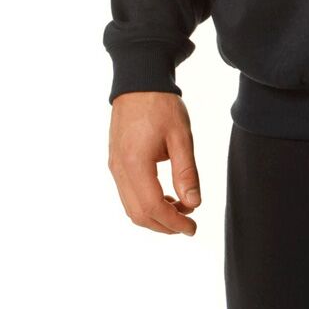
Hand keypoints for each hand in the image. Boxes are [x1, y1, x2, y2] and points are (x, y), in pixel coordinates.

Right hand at [108, 92, 200, 235]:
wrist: (139, 80)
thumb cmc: (161, 104)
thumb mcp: (181, 136)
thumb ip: (186, 172)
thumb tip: (194, 203)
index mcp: (135, 163)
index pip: (153, 207)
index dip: (173, 223)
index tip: (192, 227)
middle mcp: (119, 169)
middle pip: (138, 214)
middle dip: (164, 225)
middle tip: (188, 224)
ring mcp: (114, 166)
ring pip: (130, 207)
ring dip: (155, 215)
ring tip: (180, 209)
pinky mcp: (115, 161)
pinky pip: (127, 193)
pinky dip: (145, 203)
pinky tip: (165, 195)